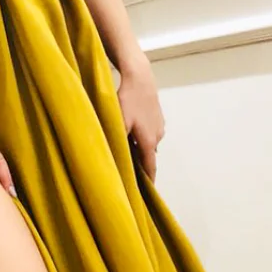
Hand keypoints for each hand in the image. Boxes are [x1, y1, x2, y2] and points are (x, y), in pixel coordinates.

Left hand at [116, 52, 164, 180]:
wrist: (140, 76)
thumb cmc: (127, 100)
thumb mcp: (118, 123)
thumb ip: (117, 142)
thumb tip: (113, 160)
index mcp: (149, 142)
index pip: (150, 168)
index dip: (148, 182)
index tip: (145, 195)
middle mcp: (157, 136)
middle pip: (147, 156)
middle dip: (139, 165)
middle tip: (127, 173)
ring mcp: (159, 125)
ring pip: (147, 143)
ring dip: (138, 148)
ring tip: (125, 151)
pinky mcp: (156, 115)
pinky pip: (148, 132)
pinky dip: (140, 136)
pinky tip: (130, 131)